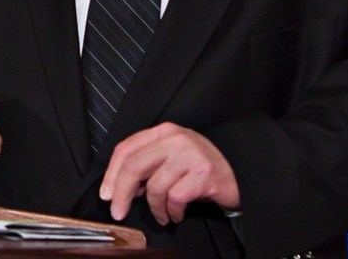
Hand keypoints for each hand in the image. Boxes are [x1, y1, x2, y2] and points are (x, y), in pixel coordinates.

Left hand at [99, 122, 239, 224]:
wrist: (241, 173)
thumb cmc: (200, 168)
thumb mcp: (172, 157)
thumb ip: (148, 164)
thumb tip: (122, 186)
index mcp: (164, 132)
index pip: (126, 148)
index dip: (111, 173)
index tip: (106, 194)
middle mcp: (176, 139)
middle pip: (134, 165)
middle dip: (121, 193)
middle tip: (118, 212)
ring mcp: (190, 155)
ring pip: (154, 187)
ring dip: (154, 208)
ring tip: (162, 215)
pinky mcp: (202, 174)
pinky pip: (174, 198)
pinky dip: (172, 212)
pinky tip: (176, 214)